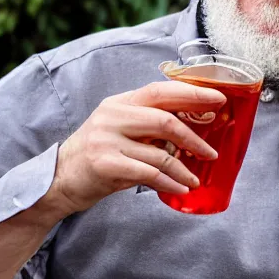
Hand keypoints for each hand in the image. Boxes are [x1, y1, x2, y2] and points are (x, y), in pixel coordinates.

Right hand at [43, 81, 225, 215]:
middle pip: (165, 119)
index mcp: (121, 102)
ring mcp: (107, 139)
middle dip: (195, 135)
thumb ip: (151, 123)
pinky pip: (149, 174)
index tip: (219, 99)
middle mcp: (113, 115)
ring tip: (196, 179)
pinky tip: (180, 188)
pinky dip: (169, 182)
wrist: (59, 179)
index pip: (162, 90)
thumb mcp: (122, 128)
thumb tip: (195, 124)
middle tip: (212, 152)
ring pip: (160, 152)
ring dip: (184, 168)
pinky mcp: (105, 164)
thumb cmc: (100, 153)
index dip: (193, 94)